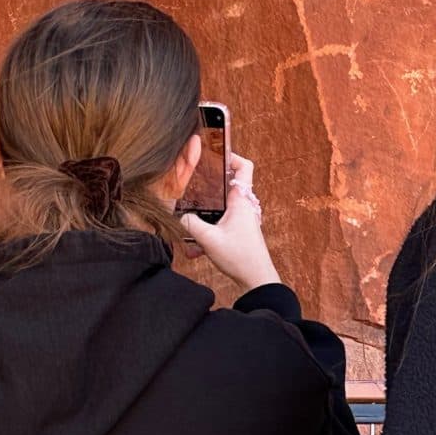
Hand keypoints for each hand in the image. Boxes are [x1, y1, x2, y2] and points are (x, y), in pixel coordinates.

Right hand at [180, 151, 280, 294]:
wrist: (256, 279)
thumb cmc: (240, 256)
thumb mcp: (209, 239)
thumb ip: (190, 224)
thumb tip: (178, 216)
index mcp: (241, 200)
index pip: (244, 167)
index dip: (232, 156)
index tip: (214, 155)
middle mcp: (244, 206)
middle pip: (229, 184)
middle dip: (209, 185)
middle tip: (192, 186)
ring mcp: (242, 219)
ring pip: (222, 207)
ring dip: (206, 214)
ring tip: (189, 222)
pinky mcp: (239, 232)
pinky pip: (221, 224)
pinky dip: (208, 231)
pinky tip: (194, 250)